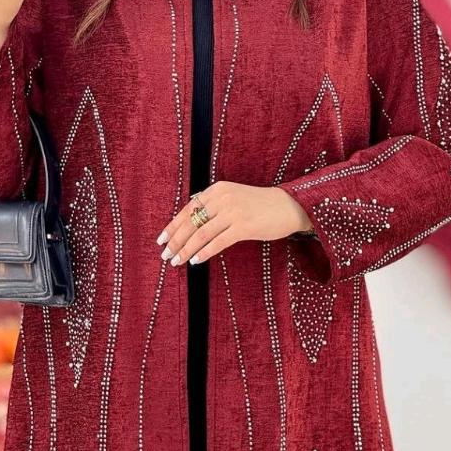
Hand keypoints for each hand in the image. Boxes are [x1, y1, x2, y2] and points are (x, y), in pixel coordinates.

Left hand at [155, 181, 312, 266]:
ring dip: (186, 249)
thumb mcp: (233, 196)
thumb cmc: (259, 205)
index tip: (161, 240)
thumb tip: (191, 219)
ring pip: (201, 234)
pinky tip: (195, 261)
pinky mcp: (243, 227)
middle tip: (165, 255)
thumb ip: (214, 204)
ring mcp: (233, 212)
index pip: (188, 209)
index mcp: (217, 189)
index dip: (173, 226)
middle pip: (191, 223)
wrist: (288, 206)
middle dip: (175, 240)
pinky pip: (217, 242)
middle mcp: (222, 198)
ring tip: (177, 261)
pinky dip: (204, 253)